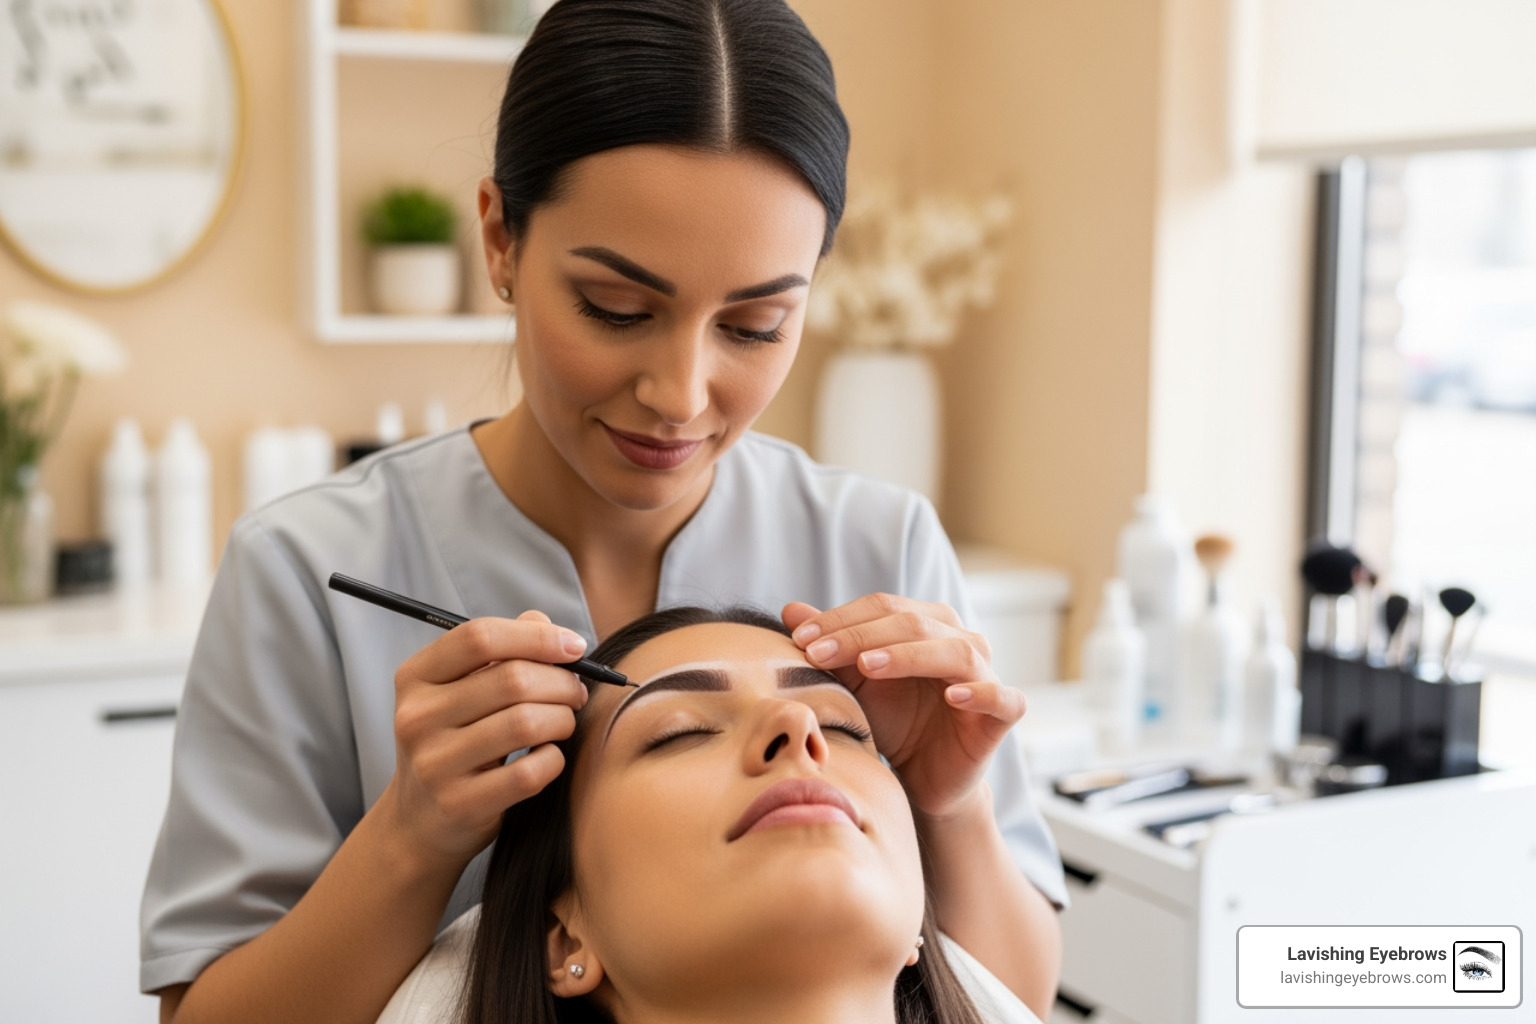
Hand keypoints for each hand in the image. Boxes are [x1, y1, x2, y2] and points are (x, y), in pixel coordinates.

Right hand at [381, 610, 589, 869]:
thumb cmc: (454, 741)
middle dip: (562, 682)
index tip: (574, 647)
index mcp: (415, 678)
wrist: (419, 821)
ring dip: (562, 719)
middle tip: (576, 692)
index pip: (480, 637)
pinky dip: (553, 760)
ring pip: (525, 723)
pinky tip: (548, 756)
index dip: (537, 637)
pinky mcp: (460, 804)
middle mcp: (417, 718)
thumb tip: (545, 624)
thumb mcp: (461, 690)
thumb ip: (501, 650)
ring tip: (564, 722)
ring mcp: (435, 764)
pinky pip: (529, 772)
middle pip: (512, 679)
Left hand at [783, 594, 1025, 818]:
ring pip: (954, 652)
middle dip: (861, 636)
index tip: (800, 639)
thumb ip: (829, 646)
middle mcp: (960, 639)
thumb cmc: (892, 721)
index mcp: (927, 622)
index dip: (841, 619)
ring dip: (908, 655)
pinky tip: (952, 696)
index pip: (883, 606)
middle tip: (818, 654)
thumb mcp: (853, 683)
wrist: (922, 776)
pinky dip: (980, 692)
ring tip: (868, 667)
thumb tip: (791, 610)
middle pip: (913, 622)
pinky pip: (1002, 697)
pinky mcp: (1003, 712)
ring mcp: (986, 674)